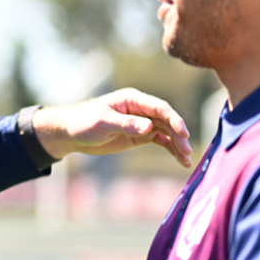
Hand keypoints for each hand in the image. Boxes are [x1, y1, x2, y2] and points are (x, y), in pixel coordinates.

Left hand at [33, 88, 192, 166]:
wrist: (72, 133)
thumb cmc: (84, 122)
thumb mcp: (103, 122)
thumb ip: (126, 124)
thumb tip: (149, 127)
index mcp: (133, 100)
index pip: (159, 107)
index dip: (174, 119)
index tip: (183, 133)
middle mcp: (141, 109)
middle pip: (166, 120)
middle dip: (178, 135)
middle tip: (186, 151)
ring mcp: (142, 122)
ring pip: (166, 131)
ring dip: (177, 144)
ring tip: (186, 160)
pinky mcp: (140, 135)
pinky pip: (160, 140)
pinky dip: (170, 149)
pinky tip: (180, 160)